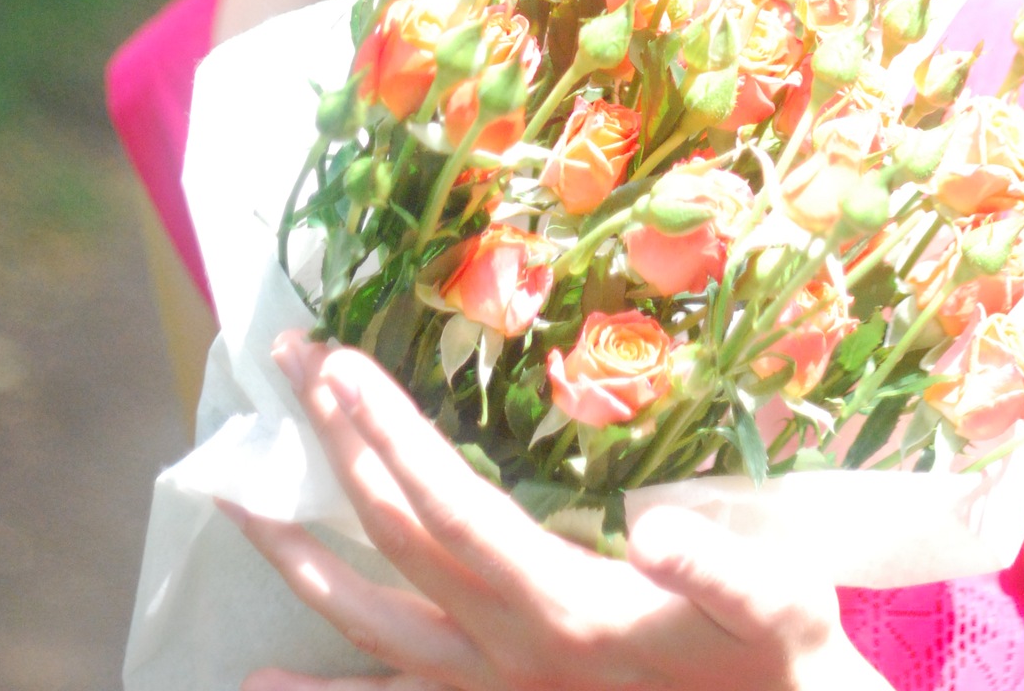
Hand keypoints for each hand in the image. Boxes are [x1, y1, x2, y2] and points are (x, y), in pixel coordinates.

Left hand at [222, 330, 887, 690]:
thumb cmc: (788, 667)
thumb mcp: (784, 612)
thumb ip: (727, 574)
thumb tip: (665, 529)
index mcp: (566, 609)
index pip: (450, 505)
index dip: (388, 433)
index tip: (336, 365)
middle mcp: (512, 652)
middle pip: (396, 539)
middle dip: (336, 446)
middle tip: (287, 366)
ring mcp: (499, 685)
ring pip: (374, 622)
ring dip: (301, 558)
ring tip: (235, 506)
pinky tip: (263, 684)